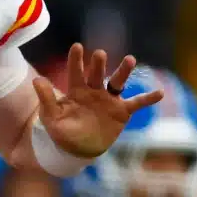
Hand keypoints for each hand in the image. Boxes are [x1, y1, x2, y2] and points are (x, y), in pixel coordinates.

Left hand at [33, 44, 158, 158]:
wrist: (77, 150)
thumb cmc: (62, 132)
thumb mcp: (51, 118)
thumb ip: (46, 99)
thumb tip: (36, 79)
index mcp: (76, 89)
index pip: (76, 71)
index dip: (76, 60)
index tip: (77, 47)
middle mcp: (94, 90)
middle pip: (97, 74)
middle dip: (98, 64)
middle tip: (99, 55)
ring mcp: (109, 99)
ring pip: (117, 82)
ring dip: (124, 71)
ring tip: (130, 60)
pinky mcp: (121, 111)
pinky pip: (137, 103)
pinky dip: (148, 98)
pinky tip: (160, 93)